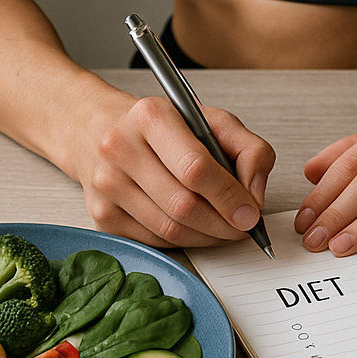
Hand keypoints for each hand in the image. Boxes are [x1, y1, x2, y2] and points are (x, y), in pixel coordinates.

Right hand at [75, 94, 275, 247]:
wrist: (102, 130)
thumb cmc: (164, 127)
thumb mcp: (215, 122)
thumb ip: (250, 150)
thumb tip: (255, 195)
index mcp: (150, 116)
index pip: (196, 168)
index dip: (229, 197)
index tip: (250, 212)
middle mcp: (120, 148)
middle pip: (183, 205)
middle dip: (223, 224)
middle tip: (243, 226)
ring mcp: (106, 184)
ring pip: (170, 230)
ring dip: (207, 237)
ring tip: (224, 227)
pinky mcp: (102, 215)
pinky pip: (155, 241)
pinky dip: (184, 241)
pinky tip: (196, 227)